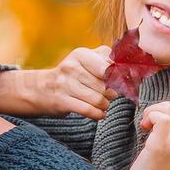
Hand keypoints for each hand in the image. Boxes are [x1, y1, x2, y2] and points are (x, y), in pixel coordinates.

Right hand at [0, 45, 115, 117]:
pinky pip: (89, 111)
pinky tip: (99, 113)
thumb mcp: (86, 59)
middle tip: (109, 95)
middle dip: (112, 94)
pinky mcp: (62, 101)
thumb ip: (107, 58)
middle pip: (106, 86)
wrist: (41, 88)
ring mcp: (65, 85)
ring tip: (103, 103)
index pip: (109, 68)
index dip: (119, 78)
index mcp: (81, 54)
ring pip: (99, 100)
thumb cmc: (72, 74)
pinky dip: (98, 114)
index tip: (121, 83)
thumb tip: (128, 64)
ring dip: (105, 105)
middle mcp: (72, 68)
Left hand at [124, 98, 169, 169]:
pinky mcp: (162, 146)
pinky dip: (151, 115)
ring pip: (168, 108)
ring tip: (146, 126)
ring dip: (152, 111)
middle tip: (149, 122)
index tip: (162, 117)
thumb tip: (162, 111)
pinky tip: (145, 127)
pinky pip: (162, 117)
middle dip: (160, 107)